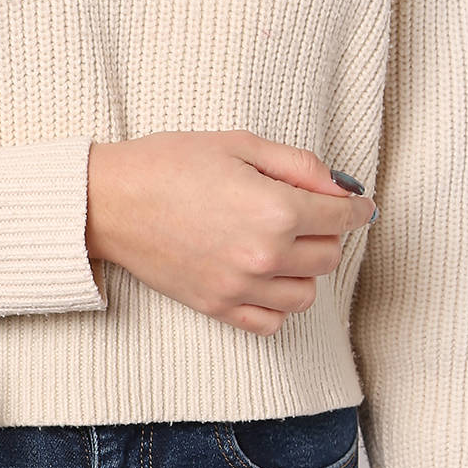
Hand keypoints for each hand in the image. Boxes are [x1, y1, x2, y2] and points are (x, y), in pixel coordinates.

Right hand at [85, 131, 377, 332]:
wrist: (110, 201)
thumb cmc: (170, 164)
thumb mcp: (240, 143)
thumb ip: (299, 164)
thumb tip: (340, 186)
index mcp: (275, 208)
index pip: (343, 217)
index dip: (357, 207)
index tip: (357, 205)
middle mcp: (264, 254)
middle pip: (329, 256)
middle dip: (326, 233)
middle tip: (306, 215)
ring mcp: (240, 286)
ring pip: (307, 295)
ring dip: (304, 272)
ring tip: (283, 249)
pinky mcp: (217, 306)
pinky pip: (271, 324)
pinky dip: (277, 306)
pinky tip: (265, 280)